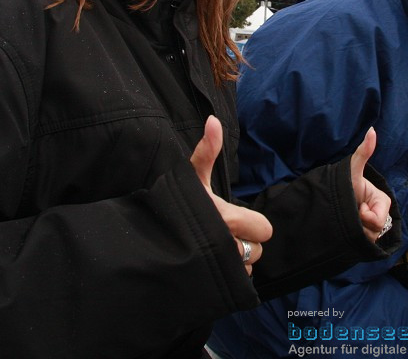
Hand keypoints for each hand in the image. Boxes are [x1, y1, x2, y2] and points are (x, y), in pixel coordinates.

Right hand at [190, 116, 272, 274]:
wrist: (142, 242)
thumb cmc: (175, 205)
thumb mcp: (191, 177)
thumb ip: (208, 150)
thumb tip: (213, 120)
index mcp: (228, 218)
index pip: (265, 229)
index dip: (252, 224)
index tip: (233, 219)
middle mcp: (228, 246)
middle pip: (258, 250)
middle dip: (245, 243)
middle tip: (223, 235)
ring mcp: (222, 270)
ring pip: (246, 268)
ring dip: (235, 262)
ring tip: (214, 250)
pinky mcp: (215, 287)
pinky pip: (236, 285)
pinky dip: (227, 278)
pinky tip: (211, 267)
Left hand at [349, 128, 392, 242]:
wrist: (334, 202)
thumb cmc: (345, 185)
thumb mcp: (353, 170)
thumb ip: (363, 152)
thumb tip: (371, 130)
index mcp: (383, 201)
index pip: (377, 220)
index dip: (365, 216)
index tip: (358, 206)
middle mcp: (381, 216)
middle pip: (373, 231)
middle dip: (358, 224)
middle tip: (352, 213)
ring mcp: (374, 229)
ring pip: (368, 238)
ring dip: (355, 230)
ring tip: (349, 218)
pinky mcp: (366, 239)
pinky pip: (364, 244)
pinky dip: (354, 238)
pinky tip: (349, 228)